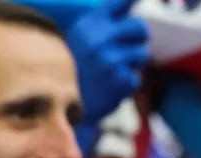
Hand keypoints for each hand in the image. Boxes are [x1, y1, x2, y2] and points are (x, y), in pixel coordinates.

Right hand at [66, 0, 149, 122]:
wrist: (58, 105)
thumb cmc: (70, 68)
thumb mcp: (79, 37)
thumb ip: (103, 24)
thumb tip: (133, 5)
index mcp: (89, 24)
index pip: (120, 2)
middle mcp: (102, 39)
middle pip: (141, 28)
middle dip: (139, 37)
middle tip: (130, 44)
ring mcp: (113, 61)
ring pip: (142, 54)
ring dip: (132, 62)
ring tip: (112, 69)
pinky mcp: (121, 82)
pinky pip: (136, 78)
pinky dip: (126, 83)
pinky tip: (109, 85)